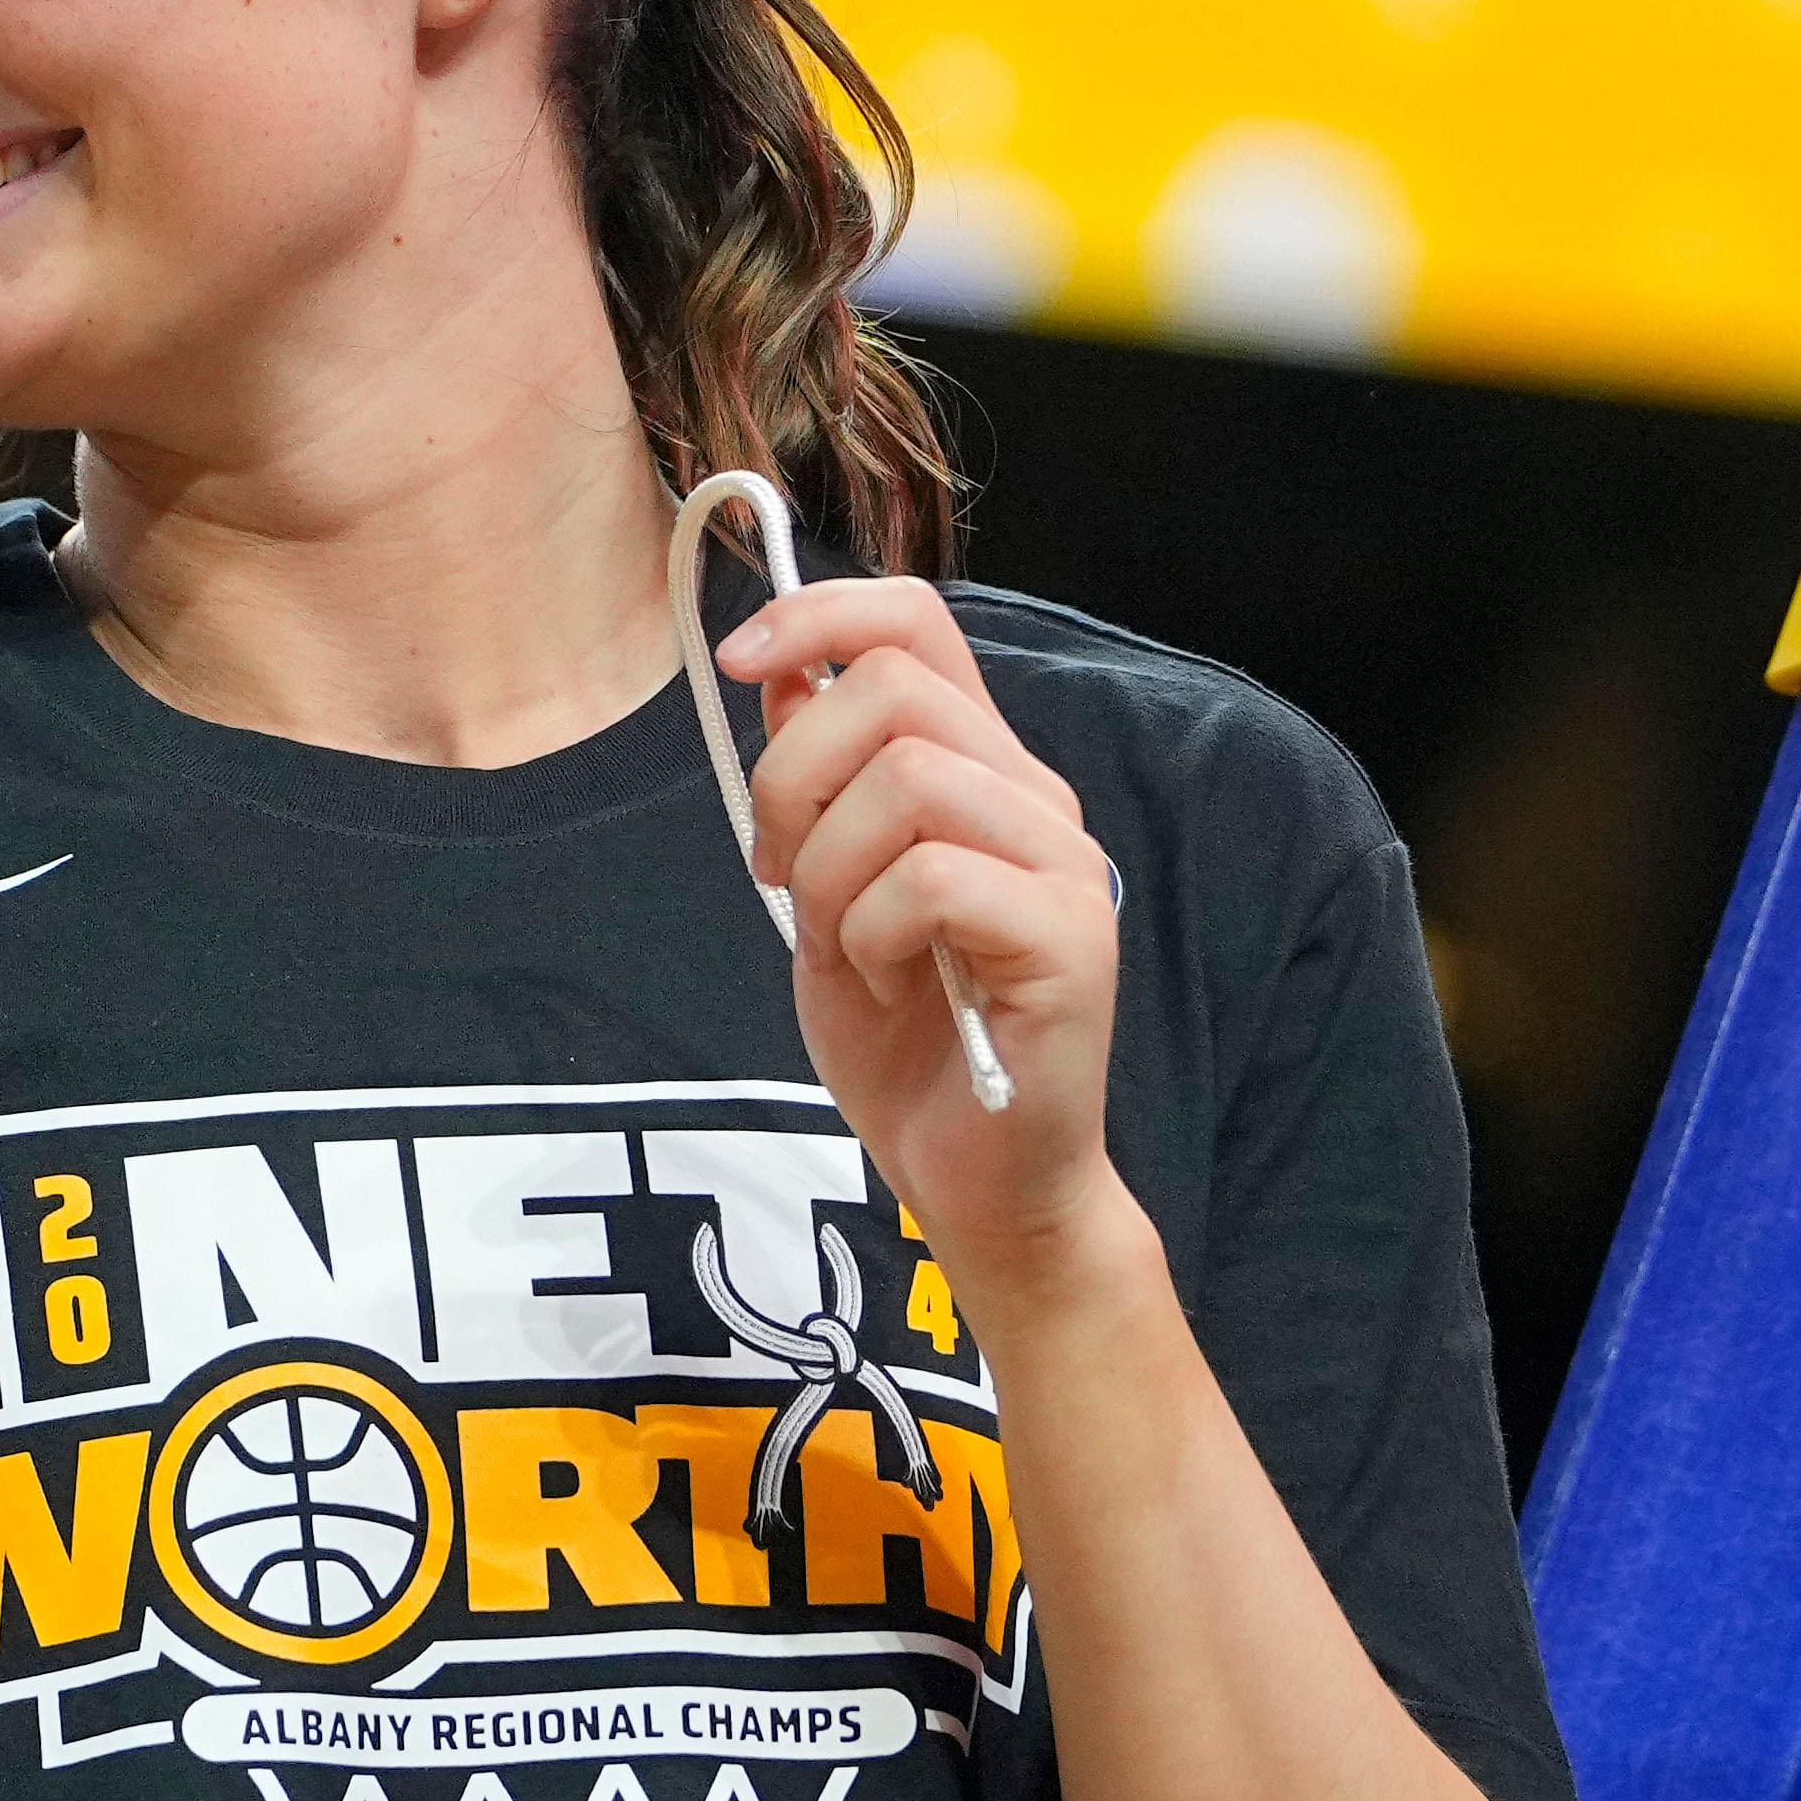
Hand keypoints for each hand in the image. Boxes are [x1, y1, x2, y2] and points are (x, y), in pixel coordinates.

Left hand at [716, 577, 1124, 1298]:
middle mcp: (1033, 799)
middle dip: (795, 777)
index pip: (915, 622)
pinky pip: (932, 878)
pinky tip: (888, 983)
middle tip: (782, 876)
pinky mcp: (1067, 938)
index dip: (817, 614)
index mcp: (981, 772)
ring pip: (908, 778)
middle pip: (892, 688)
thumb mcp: (828, 897)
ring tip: (846, 944)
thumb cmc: (911, 1048)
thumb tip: (782, 673)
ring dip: (832, 868)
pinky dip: (873, 932)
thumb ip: (818, 789)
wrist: (980, 1185)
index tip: (733, 660)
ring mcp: (1060, 865)